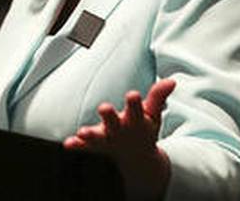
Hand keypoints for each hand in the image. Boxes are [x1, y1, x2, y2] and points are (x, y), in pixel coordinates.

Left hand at [64, 77, 175, 200]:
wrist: (138, 159)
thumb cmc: (143, 129)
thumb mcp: (153, 114)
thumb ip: (158, 97)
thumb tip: (171, 80)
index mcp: (135, 121)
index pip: (136, 109)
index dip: (134, 103)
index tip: (132, 95)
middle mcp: (121, 130)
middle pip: (115, 123)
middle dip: (109, 116)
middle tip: (103, 107)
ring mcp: (108, 139)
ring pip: (98, 138)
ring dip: (90, 135)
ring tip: (82, 132)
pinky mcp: (96, 146)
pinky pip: (85, 147)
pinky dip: (77, 145)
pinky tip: (68, 143)